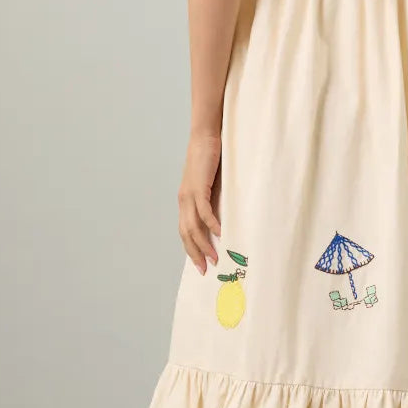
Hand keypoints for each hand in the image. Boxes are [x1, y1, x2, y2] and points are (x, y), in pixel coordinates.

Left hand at [179, 130, 222, 272]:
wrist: (205, 138)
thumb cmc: (210, 159)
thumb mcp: (211, 185)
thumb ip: (213, 200)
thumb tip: (224, 218)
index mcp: (185, 201)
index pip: (185, 231)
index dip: (191, 249)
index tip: (200, 264)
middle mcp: (183, 201)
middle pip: (186, 234)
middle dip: (195, 253)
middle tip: (205, 269)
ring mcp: (189, 195)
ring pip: (193, 226)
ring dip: (203, 244)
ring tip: (214, 257)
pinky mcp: (198, 187)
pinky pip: (204, 211)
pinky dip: (212, 224)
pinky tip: (221, 233)